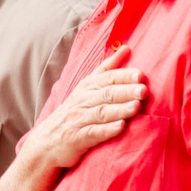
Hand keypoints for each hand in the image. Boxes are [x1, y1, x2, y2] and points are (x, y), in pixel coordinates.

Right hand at [24, 45, 146, 168]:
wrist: (46, 143)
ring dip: (119, 109)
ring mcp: (78, 119)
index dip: (123, 75)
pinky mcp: (76, 138)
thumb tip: (127, 48)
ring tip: (136, 107)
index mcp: (87, 88)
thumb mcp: (86, 88)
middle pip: (106, 93)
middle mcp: (82, 101)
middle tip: (143, 90)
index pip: (106, 77)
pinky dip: (106, 130)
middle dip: (125, 91)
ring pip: (101, 112)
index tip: (140, 74)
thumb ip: (106, 70)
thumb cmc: (73, 113)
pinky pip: (93, 133)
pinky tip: (120, 128)